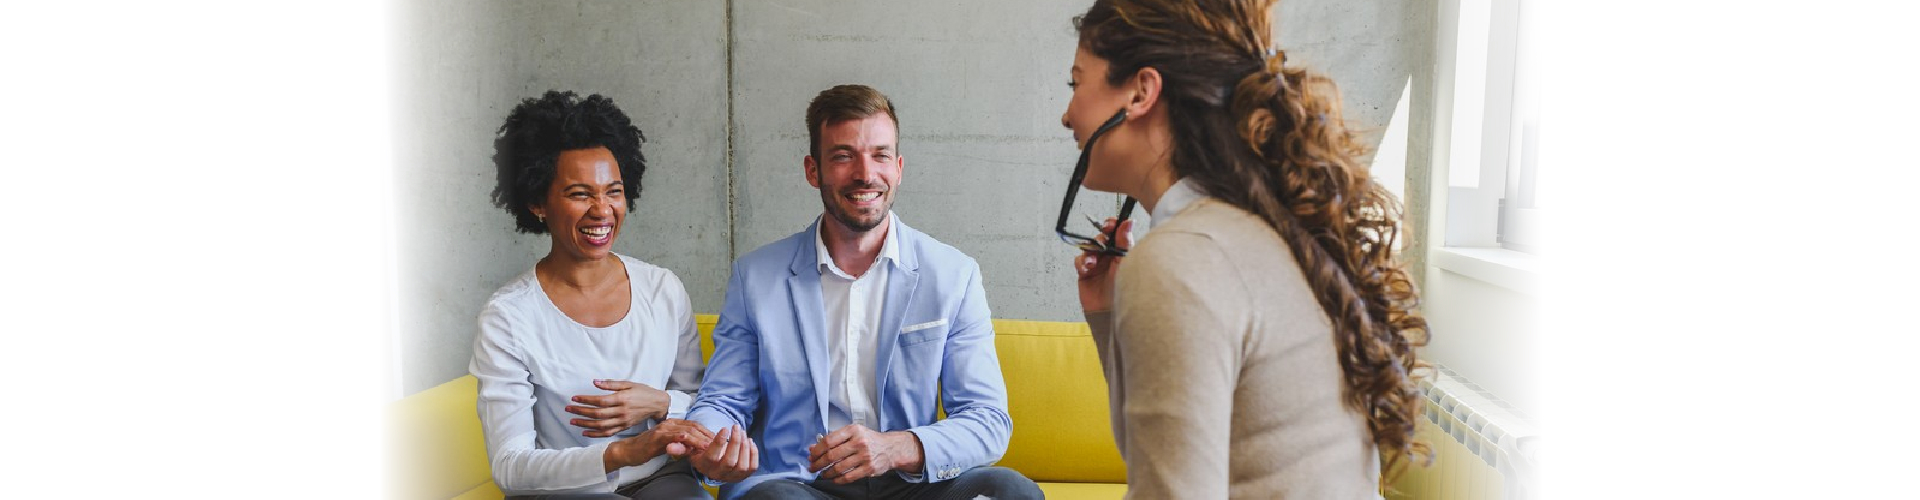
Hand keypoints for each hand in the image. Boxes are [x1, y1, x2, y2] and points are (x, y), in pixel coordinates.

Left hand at [567, 379, 670, 437]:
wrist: (657, 404)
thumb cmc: (643, 392)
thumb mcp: (628, 383)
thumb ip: (611, 384)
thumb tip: (595, 382)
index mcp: (622, 399)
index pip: (600, 401)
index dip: (585, 400)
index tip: (574, 398)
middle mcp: (622, 411)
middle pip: (597, 414)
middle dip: (581, 412)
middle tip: (569, 409)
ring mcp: (623, 421)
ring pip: (601, 425)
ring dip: (585, 424)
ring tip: (573, 421)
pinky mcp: (624, 427)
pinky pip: (607, 433)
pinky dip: (595, 434)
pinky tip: (585, 432)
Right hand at [647, 418, 715, 458]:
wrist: (630, 450)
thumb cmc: (649, 448)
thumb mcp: (669, 445)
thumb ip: (682, 445)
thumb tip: (696, 448)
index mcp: (673, 423)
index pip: (695, 425)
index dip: (707, 432)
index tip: (717, 440)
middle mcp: (669, 423)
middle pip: (693, 426)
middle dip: (706, 435)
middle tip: (717, 444)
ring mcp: (663, 429)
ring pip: (686, 431)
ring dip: (698, 439)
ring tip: (708, 446)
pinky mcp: (657, 437)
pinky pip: (673, 436)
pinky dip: (684, 439)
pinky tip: (691, 442)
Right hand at [690, 425, 758, 482]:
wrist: (712, 466)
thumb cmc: (707, 451)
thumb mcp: (701, 445)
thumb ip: (705, 439)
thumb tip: (720, 431)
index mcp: (705, 465)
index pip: (712, 457)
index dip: (719, 442)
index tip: (725, 429)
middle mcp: (718, 474)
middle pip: (730, 461)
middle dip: (735, 442)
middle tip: (736, 427)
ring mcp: (731, 477)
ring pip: (742, 466)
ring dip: (745, 447)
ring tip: (743, 433)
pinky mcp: (743, 476)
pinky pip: (752, 467)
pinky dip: (753, 453)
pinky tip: (750, 442)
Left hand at [807, 424, 922, 484]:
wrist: (891, 448)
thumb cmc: (869, 439)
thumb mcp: (853, 433)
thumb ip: (834, 439)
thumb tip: (813, 448)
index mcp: (853, 430)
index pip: (829, 440)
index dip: (817, 450)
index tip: (812, 456)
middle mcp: (859, 442)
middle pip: (832, 455)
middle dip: (819, 463)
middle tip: (813, 467)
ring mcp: (865, 456)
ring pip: (839, 467)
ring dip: (827, 473)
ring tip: (823, 474)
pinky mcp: (869, 468)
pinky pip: (849, 477)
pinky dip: (839, 480)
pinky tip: (834, 479)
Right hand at [1075, 218, 1134, 312]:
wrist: (1112, 312)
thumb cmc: (1125, 290)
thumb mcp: (1126, 263)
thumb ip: (1125, 242)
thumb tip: (1128, 221)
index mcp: (1122, 252)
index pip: (1116, 233)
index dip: (1111, 226)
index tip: (1109, 224)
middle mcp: (1109, 257)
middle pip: (1100, 239)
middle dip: (1099, 239)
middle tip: (1100, 242)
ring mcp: (1097, 265)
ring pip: (1088, 249)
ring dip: (1089, 252)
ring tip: (1092, 263)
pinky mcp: (1085, 274)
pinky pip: (1079, 261)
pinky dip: (1081, 262)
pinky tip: (1086, 269)